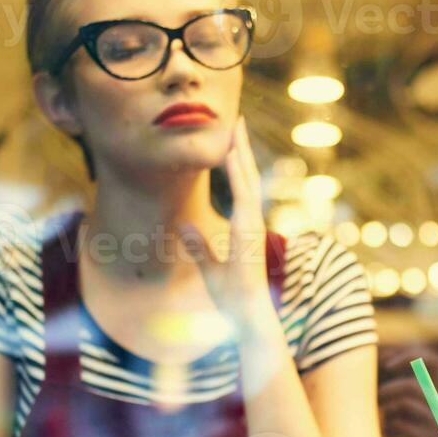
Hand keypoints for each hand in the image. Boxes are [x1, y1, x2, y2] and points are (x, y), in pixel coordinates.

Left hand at [179, 118, 276, 334]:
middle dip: (241, 148)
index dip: (236, 163)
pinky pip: (244, 196)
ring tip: (236, 127)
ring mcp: (253, 224)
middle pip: (247, 176)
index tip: (230, 141)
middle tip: (237, 120)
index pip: (241, 187)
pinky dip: (238, 175)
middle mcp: (252, 221)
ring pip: (247, 180)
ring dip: (241, 153)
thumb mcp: (208, 268)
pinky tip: (232, 156)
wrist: (246, 316)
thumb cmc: (232, 298)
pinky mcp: (250, 230)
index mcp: (244, 227)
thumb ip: (198, 246)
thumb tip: (184, 227)